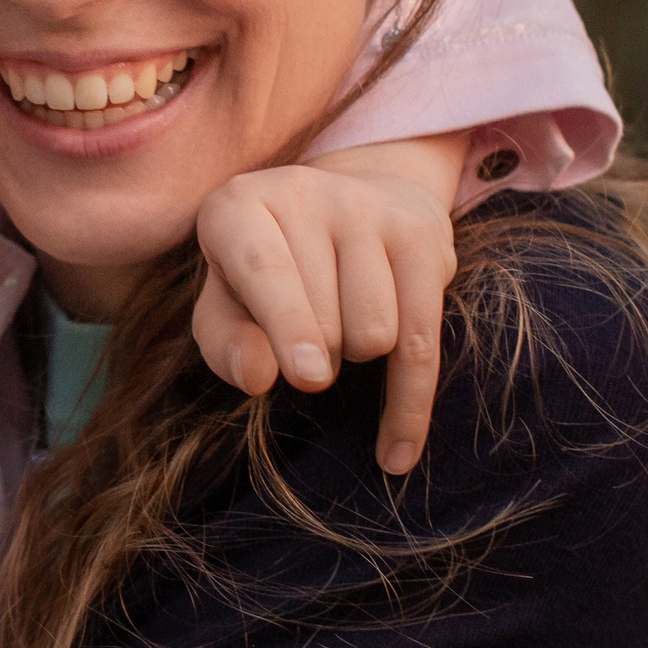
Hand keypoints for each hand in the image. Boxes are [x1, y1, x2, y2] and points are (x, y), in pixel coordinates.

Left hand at [194, 133, 467, 475]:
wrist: (347, 198)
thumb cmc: (266, 269)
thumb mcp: (225, 300)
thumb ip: (225, 341)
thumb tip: (259, 377)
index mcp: (239, 207)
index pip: (268, 270)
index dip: (288, 326)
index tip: (308, 377)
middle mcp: (304, 193)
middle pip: (325, 321)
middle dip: (315, 354)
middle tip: (307, 327)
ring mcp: (369, 207)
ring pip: (376, 333)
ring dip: (356, 354)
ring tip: (341, 319)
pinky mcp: (423, 234)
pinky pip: (422, 342)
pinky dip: (408, 406)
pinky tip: (396, 454)